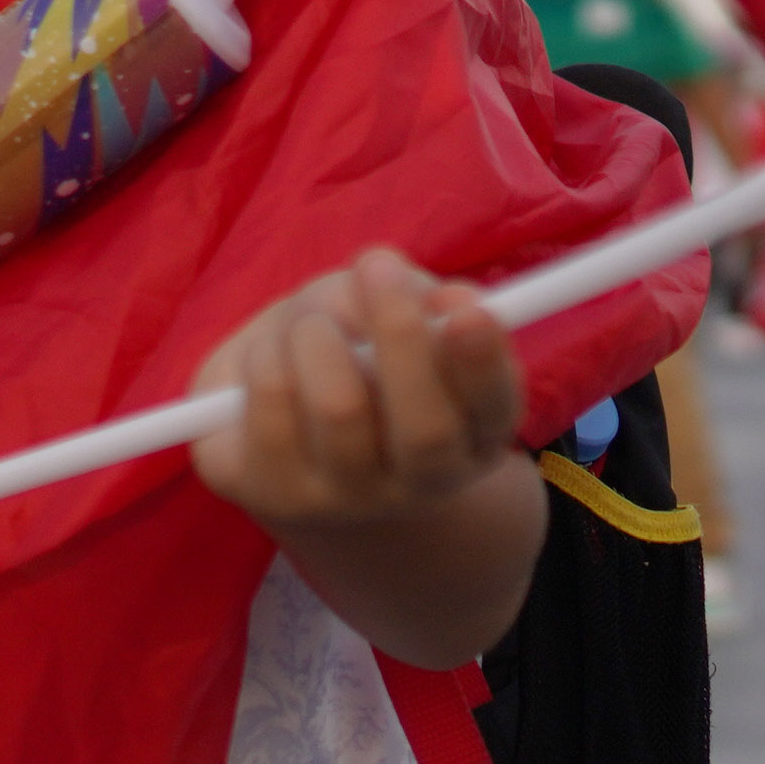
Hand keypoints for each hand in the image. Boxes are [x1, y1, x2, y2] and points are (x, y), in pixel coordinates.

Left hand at [192, 248, 521, 534]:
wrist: (277, 426)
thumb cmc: (354, 353)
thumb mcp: (392, 314)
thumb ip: (417, 299)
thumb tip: (443, 299)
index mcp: (471, 435)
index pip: (496, 410)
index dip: (484, 364)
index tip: (468, 311)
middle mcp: (420, 483)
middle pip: (426, 430)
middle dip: (402, 335)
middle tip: (376, 264)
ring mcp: (348, 499)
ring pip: (340, 407)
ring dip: (318, 333)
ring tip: (312, 324)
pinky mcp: (277, 495)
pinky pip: (273, 404)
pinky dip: (269, 353)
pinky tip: (272, 357)